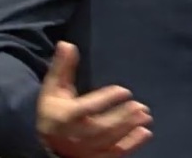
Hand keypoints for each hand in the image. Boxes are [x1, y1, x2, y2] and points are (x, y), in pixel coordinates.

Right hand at [36, 41, 152, 156]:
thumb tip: (67, 44)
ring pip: (110, 140)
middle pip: (102, 127)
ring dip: (129, 128)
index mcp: (66, 116)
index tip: (124, 91)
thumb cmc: (53, 110)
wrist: (45, 142)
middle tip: (140, 105)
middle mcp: (76, 135)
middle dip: (122, 116)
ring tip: (146, 116)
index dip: (106, 99)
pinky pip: (114, 153)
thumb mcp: (53, 87)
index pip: (88, 108)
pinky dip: (131, 145)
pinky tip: (145, 134)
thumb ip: (62, 67)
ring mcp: (86, 150)